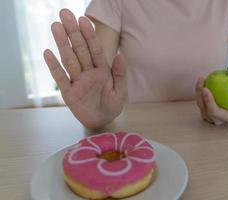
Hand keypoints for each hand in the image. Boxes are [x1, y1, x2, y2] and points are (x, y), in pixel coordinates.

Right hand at [43, 9, 126, 128]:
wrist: (102, 121)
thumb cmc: (112, 105)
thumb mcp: (121, 91)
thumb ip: (120, 74)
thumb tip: (121, 55)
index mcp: (102, 70)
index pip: (95, 49)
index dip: (90, 35)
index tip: (83, 19)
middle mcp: (88, 72)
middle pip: (80, 49)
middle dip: (73, 32)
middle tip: (65, 13)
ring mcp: (77, 81)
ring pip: (69, 59)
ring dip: (62, 44)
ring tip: (55, 26)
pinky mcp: (68, 92)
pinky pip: (60, 78)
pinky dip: (54, 66)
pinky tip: (48, 52)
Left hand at [195, 77, 227, 124]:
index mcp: (225, 118)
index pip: (214, 112)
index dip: (208, 102)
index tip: (206, 89)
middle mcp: (216, 119)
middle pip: (204, 108)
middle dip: (200, 96)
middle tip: (202, 83)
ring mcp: (209, 114)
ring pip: (199, 103)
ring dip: (198, 91)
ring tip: (201, 79)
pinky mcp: (205, 108)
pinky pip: (199, 99)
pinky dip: (199, 89)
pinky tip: (201, 80)